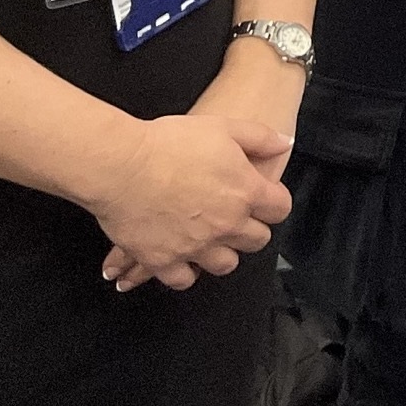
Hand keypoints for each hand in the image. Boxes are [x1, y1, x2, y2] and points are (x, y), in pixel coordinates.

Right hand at [101, 41, 310, 286]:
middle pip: (257, 240)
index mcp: (246, 192)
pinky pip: (184, 279)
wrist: (121, 165)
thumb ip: (260, 137)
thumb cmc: (170, 143)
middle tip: (236, 219)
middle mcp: (227, 224)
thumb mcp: (222, 126)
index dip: (273, 202)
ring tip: (210, 241)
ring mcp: (196, 247)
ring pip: (225, 264)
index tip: (263, 199)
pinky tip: (181, 260)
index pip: (280, 209)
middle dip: (250, 229)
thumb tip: (284, 144)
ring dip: (221, 253)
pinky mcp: (163, 261)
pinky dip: (184, 272)